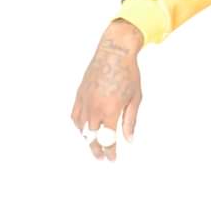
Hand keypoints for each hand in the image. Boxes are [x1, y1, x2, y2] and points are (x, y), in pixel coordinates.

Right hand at [71, 20, 143, 160]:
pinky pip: (75, 115)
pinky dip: (78, 125)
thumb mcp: (135, 99)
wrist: (114, 52)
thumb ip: (130, 121)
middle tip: (102, 158)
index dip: (110, 152)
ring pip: (81, 128)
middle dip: (97, 149)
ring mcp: (85, 101)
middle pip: (92, 137)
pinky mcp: (80, 94)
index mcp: (110, 110)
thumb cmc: (128, 74)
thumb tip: (129, 139)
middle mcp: (95, 108)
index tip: (112, 158)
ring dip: (87, 139)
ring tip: (93, 145)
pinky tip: (83, 129)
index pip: (107, 139)